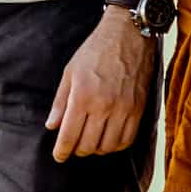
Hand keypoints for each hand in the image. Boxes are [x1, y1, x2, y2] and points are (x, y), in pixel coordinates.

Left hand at [44, 13, 153, 161]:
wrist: (128, 35)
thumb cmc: (95, 50)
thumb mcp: (70, 72)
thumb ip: (60, 102)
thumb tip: (52, 126)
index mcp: (82, 96)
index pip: (69, 136)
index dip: (62, 151)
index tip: (59, 156)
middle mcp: (103, 106)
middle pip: (88, 145)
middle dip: (77, 151)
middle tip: (73, 146)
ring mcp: (123, 109)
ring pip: (108, 147)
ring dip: (96, 149)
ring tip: (90, 142)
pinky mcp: (139, 109)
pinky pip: (128, 139)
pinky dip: (116, 145)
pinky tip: (109, 139)